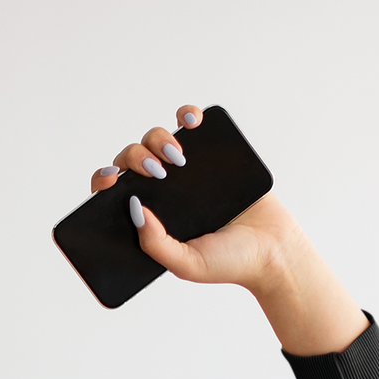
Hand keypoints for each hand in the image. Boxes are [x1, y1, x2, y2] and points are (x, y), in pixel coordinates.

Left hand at [90, 105, 368, 355]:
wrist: (273, 249)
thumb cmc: (227, 262)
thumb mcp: (185, 263)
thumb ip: (154, 244)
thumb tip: (133, 208)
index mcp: (148, 218)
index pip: (113, 194)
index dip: (105, 181)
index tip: (110, 181)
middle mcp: (162, 191)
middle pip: (132, 161)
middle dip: (135, 158)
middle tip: (156, 172)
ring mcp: (186, 171)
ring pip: (156, 139)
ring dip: (159, 139)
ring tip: (178, 157)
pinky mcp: (212, 153)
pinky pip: (191, 123)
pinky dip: (187, 115)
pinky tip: (191, 122)